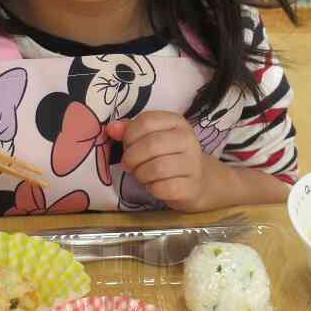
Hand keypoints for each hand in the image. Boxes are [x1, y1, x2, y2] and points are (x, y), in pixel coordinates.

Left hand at [105, 111, 223, 212]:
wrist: (198, 182)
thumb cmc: (168, 157)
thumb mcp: (151, 139)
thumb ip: (130, 131)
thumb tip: (111, 128)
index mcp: (177, 122)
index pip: (146, 121)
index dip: (129, 136)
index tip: (128, 146)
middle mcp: (188, 139)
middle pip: (150, 145)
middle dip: (132, 158)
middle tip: (130, 166)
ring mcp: (193, 164)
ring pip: (156, 168)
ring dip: (141, 174)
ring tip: (142, 176)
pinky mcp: (191, 187)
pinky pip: (163, 188)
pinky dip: (152, 189)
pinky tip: (154, 187)